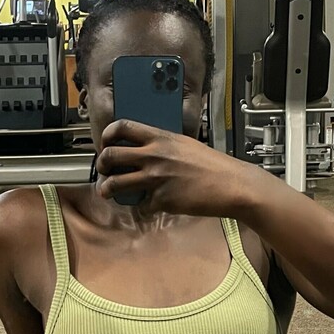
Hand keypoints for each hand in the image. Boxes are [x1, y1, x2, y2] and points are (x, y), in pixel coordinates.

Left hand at [95, 120, 258, 216]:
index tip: (105, 143)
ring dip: (107, 189)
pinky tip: (151, 205)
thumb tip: (144, 151)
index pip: (122, 127)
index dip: (107, 135)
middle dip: (101, 164)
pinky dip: (144, 207)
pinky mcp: (162, 200)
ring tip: (107, 192)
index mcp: (160, 138)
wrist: (232, 185)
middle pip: (110, 156)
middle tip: (103, 170)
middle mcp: (154, 156)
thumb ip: (162, 145)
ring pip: (115, 184)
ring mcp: (156, 179)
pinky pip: (141, 205)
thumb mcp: (185, 144)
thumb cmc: (213, 165)